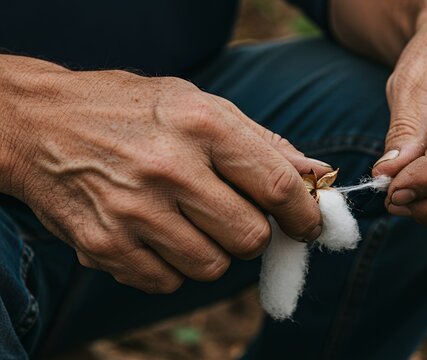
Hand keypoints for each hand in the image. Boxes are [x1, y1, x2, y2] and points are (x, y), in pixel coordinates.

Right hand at [0, 57, 329, 292]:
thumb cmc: (132, 110)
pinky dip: (172, 265)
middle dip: (255, 233)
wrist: (39, 123)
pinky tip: (156, 233)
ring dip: (214, 250)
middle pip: (250, 236)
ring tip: (189, 220)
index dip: (304, 213)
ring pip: (213, 266)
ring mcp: (133, 211)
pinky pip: (167, 282)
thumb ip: (263, 143)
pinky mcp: (104, 245)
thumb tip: (316, 174)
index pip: (276, 185)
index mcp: (201, 125)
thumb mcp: (200, 105)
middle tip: (237, 215)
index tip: (309, 224)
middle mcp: (168, 168)